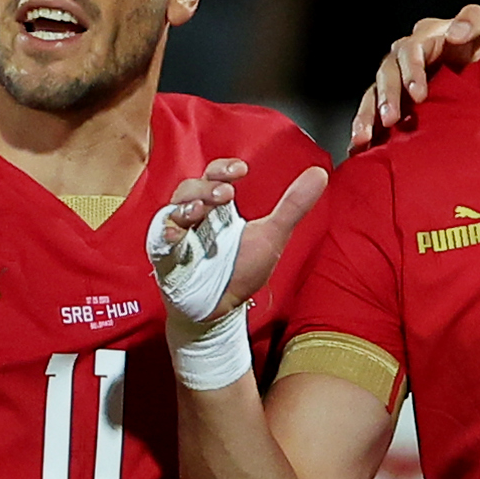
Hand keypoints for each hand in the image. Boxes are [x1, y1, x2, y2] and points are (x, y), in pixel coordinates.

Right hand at [150, 157, 329, 328]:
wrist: (222, 309)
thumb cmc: (242, 271)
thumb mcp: (272, 235)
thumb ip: (293, 206)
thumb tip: (320, 173)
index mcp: (219, 208)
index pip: (214, 176)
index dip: (223, 169)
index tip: (242, 171)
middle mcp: (196, 216)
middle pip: (191, 188)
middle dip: (207, 188)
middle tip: (227, 195)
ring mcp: (178, 235)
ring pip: (174, 208)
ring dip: (188, 205)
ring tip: (203, 212)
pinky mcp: (165, 255)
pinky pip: (159, 239)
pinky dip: (168, 234)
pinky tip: (179, 235)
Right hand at [351, 5, 479, 148]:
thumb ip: (476, 20)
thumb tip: (454, 33)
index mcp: (429, 37)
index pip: (411, 51)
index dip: (412, 71)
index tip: (419, 94)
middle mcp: (409, 57)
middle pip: (387, 72)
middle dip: (387, 97)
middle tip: (390, 119)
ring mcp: (402, 80)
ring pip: (375, 93)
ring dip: (368, 115)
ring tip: (363, 138)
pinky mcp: (400, 102)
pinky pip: (376, 113)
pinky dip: (366, 129)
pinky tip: (359, 149)